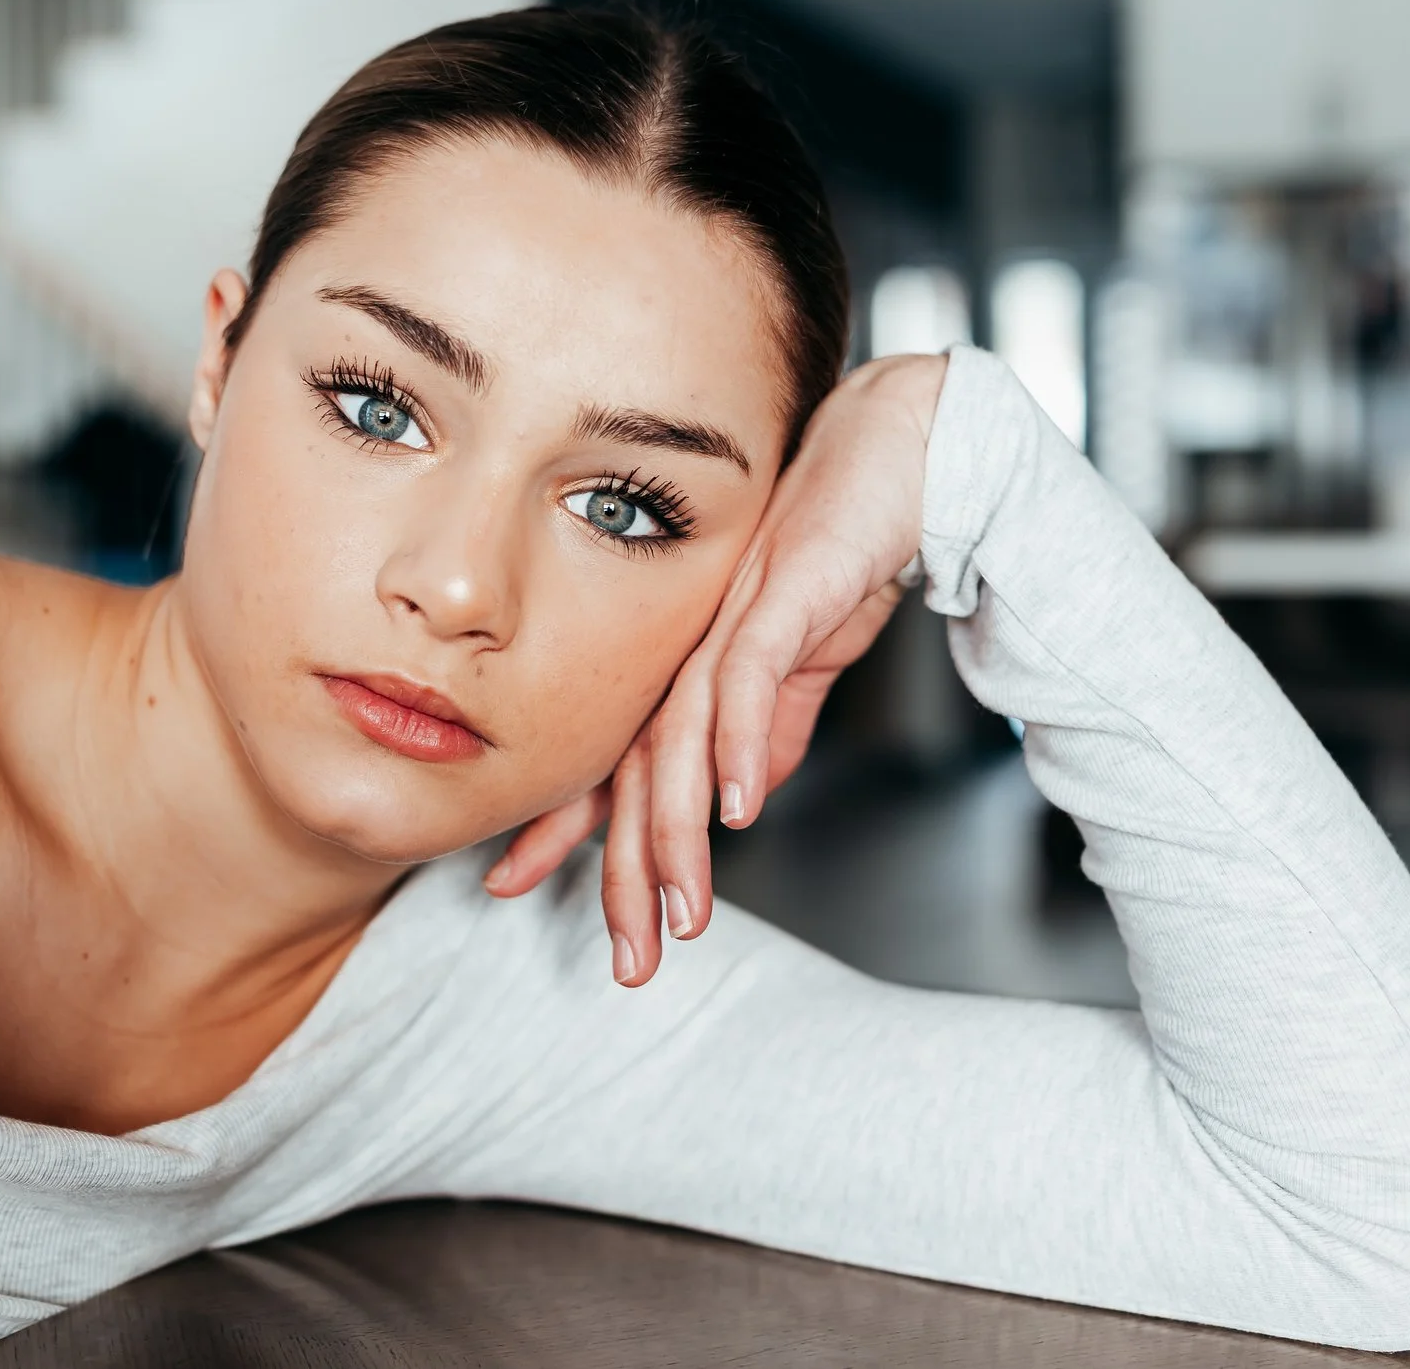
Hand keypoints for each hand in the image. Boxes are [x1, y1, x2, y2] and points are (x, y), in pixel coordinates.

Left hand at [483, 353, 948, 984]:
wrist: (901, 451)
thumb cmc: (843, 543)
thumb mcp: (798, 658)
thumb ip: (767, 726)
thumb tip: (736, 803)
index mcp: (681, 661)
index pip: (610, 760)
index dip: (561, 826)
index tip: (508, 884)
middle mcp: (687, 644)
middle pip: (637, 771)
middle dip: (624, 872)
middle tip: (622, 958)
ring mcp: (728, 617)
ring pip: (685, 740)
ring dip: (679, 834)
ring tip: (678, 910)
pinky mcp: (783, 589)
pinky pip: (753, 676)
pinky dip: (742, 744)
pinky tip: (734, 810)